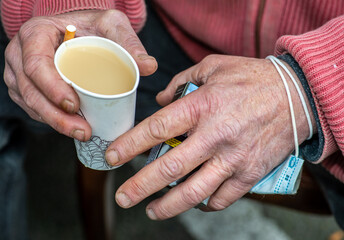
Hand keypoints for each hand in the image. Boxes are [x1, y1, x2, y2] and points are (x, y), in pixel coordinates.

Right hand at [4, 10, 156, 140]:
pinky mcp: (25, 88)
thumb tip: (149, 66)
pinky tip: (70, 128)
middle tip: (83, 130)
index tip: (75, 106)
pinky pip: (33, 108)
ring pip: (30, 104)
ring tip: (82, 132)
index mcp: (35, 34)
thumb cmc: (90, 25)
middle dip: (56, 116)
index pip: (36, 65)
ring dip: (55, 123)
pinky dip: (51, 121)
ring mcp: (19, 73)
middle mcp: (20, 55)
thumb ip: (128, 42)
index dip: (52, 88)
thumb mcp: (110, 25)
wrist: (77, 30)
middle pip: (30, 91)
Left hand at [106, 55, 314, 218]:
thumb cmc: (252, 79)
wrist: (297, 95)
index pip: (157, 129)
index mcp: (202, 106)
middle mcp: (215, 136)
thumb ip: (182, 80)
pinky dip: (205, 204)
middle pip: (170, 168)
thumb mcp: (214, 66)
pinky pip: (222, 197)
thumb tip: (160, 100)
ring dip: (168, 205)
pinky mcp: (250, 173)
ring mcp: (233, 158)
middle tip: (123, 198)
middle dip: (141, 187)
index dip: (130, 145)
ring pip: (195, 191)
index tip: (112, 158)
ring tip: (151, 211)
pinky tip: (195, 203)